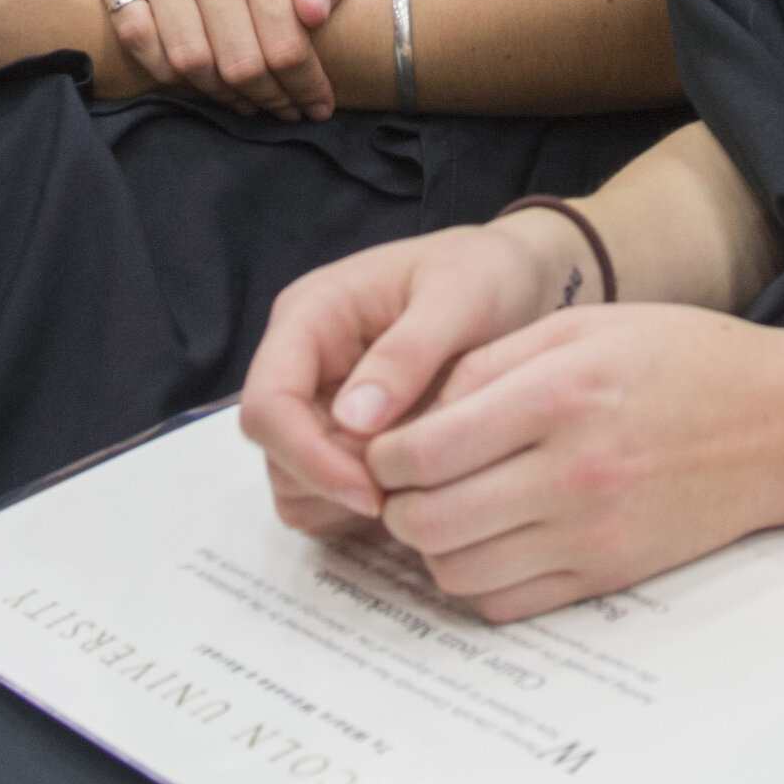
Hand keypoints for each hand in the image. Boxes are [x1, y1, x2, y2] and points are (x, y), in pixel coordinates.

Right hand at [89, 0, 348, 119]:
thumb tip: (315, 13)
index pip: (285, 43)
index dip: (305, 87)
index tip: (316, 107)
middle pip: (239, 62)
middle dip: (269, 98)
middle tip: (283, 109)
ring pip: (190, 61)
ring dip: (222, 95)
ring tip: (245, 100)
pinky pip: (141, 43)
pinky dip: (170, 73)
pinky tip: (198, 80)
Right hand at [244, 222, 580, 529]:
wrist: (517, 279)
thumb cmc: (487, 273)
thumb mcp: (459, 296)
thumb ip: (408, 353)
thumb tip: (353, 420)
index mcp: (310, 316)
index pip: (267, 404)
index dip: (307, 458)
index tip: (372, 493)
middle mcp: (302, 364)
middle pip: (276, 453)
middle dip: (333, 483)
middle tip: (411, 490)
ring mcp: (319, 404)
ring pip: (296, 485)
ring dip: (347, 501)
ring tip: (420, 486)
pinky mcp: (343, 439)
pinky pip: (327, 498)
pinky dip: (361, 510)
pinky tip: (417, 490)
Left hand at [349, 302, 783, 620]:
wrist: (776, 426)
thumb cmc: (677, 360)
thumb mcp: (580, 328)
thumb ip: (490, 362)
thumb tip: (411, 412)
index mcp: (560, 395)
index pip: (428, 450)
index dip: (385, 454)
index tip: (386, 443)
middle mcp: (573, 473)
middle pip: (431, 521)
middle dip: (396, 504)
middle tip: (403, 482)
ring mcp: (592, 534)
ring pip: (458, 571)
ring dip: (431, 546)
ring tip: (444, 508)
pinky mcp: (607, 577)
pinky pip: (506, 603)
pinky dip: (476, 580)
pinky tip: (488, 540)